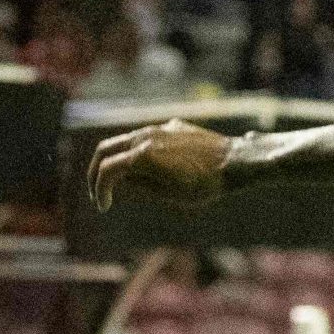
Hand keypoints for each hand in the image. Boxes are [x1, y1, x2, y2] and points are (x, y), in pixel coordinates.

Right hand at [88, 119, 236, 211]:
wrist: (237, 161)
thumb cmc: (207, 184)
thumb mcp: (170, 195)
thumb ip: (141, 187)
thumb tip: (120, 183)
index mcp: (142, 155)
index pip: (107, 170)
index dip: (100, 189)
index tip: (104, 206)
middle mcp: (145, 137)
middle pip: (105, 149)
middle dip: (97, 171)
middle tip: (99, 191)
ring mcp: (158, 129)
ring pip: (124, 141)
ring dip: (115, 160)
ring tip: (120, 183)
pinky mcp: (171, 127)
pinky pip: (145, 138)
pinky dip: (135, 152)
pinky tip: (145, 170)